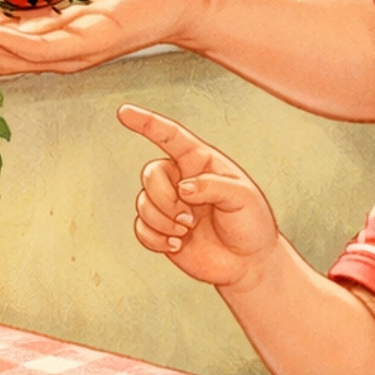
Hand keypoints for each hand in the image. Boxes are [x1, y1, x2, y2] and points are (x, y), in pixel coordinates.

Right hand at [117, 102, 279, 287]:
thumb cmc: (251, 223)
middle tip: (189, 219)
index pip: (170, 136)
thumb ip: (213, 185)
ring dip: (164, 222)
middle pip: (150, 174)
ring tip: (188, 231)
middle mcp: (180, 179)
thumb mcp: (243, 198)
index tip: (123, 111)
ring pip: (143, 203)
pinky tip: (177, 245)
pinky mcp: (161, 229)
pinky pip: (140, 229)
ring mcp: (169, 205)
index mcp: (200, 162)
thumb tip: (182, 188)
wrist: (247, 262)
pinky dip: (155, 239)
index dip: (146, 122)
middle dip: (164, 199)